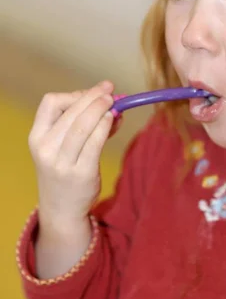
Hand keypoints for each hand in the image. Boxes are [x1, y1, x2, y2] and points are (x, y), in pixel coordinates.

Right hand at [28, 80, 117, 231]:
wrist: (62, 209)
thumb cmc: (64, 170)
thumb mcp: (60, 147)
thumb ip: (80, 124)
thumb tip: (108, 102)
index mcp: (37, 137)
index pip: (50, 103)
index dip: (73, 94)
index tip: (90, 94)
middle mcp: (46, 149)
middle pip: (71, 111)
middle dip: (93, 97)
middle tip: (110, 89)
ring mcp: (62, 162)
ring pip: (83, 125)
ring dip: (101, 109)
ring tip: (115, 103)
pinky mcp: (81, 173)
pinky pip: (95, 143)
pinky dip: (105, 127)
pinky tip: (113, 120)